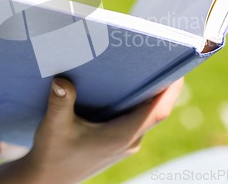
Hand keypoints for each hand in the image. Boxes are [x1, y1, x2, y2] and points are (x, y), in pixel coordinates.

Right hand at [23, 77, 184, 183]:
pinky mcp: (117, 143)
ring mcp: (124, 143)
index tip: (179, 67)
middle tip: (163, 56)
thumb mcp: (54, 127)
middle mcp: (129, 140)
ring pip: (146, 115)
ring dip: (149, 94)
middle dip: (163, 86)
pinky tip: (124, 88)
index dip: (172, 90)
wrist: (48, 180)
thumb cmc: (53, 155)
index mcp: (122, 135)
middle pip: (156, 110)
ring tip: (145, 66)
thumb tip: (62, 80)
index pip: (158, 111)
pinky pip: (135, 120)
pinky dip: (136, 103)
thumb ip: (60, 102)